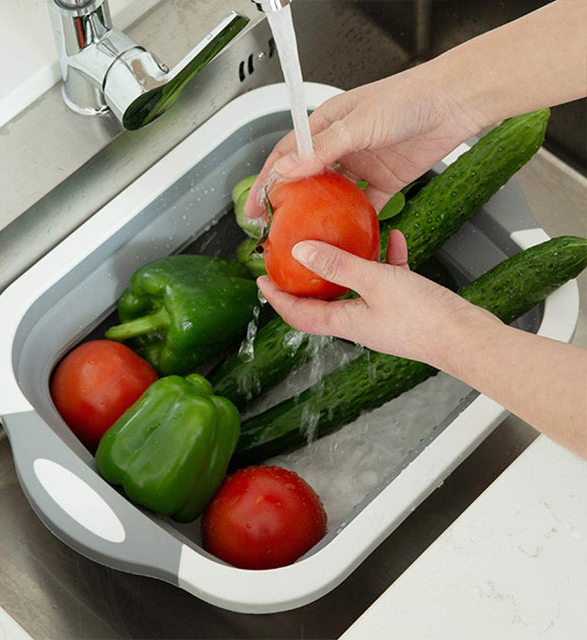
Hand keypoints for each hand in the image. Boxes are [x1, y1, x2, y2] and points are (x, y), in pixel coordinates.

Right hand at [245, 64, 480, 221]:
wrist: (454, 104)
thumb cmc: (408, 99)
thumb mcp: (358, 123)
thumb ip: (322, 148)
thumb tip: (286, 168)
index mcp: (327, 124)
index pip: (288, 154)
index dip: (268, 180)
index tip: (255, 205)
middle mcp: (342, 145)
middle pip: (307, 178)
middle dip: (289, 202)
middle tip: (274, 228)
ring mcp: (363, 164)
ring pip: (334, 195)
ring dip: (320, 214)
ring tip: (304, 236)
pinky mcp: (385, 181)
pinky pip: (365, 205)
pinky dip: (356, 220)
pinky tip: (346, 235)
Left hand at [257, 230, 499, 367]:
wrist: (467, 338)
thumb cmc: (425, 318)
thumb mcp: (376, 283)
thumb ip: (339, 265)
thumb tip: (301, 251)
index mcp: (345, 321)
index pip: (298, 314)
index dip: (276, 299)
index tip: (261, 280)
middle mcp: (359, 321)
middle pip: (322, 301)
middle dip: (306, 280)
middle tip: (293, 258)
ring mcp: (381, 315)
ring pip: (355, 286)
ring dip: (347, 264)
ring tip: (341, 240)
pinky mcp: (404, 307)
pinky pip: (386, 280)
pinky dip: (384, 260)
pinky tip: (393, 237)